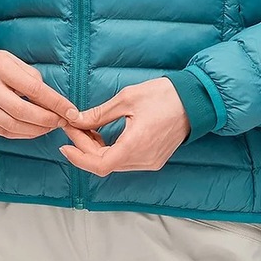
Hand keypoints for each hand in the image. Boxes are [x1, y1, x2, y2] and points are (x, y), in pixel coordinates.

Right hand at [0, 48, 105, 154]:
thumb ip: (32, 78)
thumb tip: (53, 101)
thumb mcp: (12, 60)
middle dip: (48, 120)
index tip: (71, 112)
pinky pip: (4, 132)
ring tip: (51, 126)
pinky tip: (35, 130)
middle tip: (62, 121)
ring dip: (37, 130)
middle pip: (22, 111)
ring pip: (13, 126)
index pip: (33, 89)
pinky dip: (23, 134)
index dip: (55, 103)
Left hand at [60, 77, 190, 175]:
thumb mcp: (126, 99)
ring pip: (115, 164)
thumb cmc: (164, 95)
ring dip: (96, 150)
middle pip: (104, 164)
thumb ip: (98, 114)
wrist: (195, 100)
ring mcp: (151, 161)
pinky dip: (111, 151)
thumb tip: (76, 120)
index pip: (99, 165)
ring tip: (85, 130)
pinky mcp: (155, 159)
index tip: (65, 144)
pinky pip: (126, 161)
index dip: (78, 158)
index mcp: (135, 146)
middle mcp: (143, 159)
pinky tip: (102, 136)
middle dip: (84, 148)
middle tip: (73, 128)